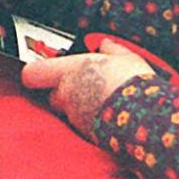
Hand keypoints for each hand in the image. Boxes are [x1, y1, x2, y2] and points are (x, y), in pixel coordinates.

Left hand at [19, 39, 158, 137]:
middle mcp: (67, 95)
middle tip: (82, 86)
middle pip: (51, 95)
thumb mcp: (126, 58)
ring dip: (79, 107)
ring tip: (103, 101)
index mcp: (70, 71)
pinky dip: (91, 121)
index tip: (43, 69)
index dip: (35, 72)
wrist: (146, 117)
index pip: (32, 73)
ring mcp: (75, 116)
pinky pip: (82, 125)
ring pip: (68, 112)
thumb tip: (107, 44)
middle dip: (63, 92)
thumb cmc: (133, 85)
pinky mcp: (87, 134)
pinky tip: (109, 115)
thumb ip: (112, 50)